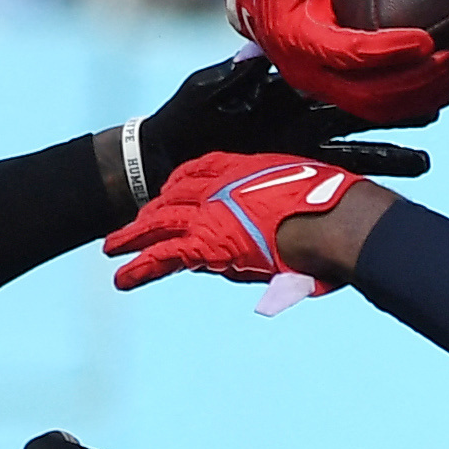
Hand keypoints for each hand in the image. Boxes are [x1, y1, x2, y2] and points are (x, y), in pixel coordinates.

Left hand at [103, 152, 365, 292]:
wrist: (334, 221)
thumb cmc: (336, 209)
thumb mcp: (311, 193)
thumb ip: (289, 209)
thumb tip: (290, 250)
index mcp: (245, 170)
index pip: (201, 172)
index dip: (182, 186)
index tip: (170, 195)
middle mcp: (222, 187)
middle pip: (174, 198)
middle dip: (151, 213)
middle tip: (131, 225)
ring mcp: (212, 213)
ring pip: (161, 224)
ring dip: (134, 237)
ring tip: (111, 249)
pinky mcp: (209, 243)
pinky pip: (165, 256)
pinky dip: (142, 268)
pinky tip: (123, 278)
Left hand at [133, 51, 433, 189]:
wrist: (168, 154)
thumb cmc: (186, 115)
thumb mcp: (207, 89)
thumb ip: (233, 76)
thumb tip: (257, 59)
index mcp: (288, 91)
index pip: (339, 78)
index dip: (374, 73)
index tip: (411, 65)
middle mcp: (303, 119)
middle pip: (361, 113)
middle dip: (399, 112)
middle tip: (442, 108)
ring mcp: (301, 150)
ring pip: (355, 151)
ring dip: (390, 156)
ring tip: (426, 163)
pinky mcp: (291, 176)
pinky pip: (330, 181)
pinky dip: (357, 186)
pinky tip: (382, 198)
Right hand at [226, 0, 448, 130]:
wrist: (259, 3)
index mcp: (301, 39)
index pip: (350, 54)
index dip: (389, 51)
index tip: (427, 39)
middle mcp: (310, 74)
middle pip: (369, 94)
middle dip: (414, 81)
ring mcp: (324, 90)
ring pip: (377, 109)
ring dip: (421, 97)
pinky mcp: (337, 95)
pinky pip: (379, 112)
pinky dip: (415, 105)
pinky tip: (447, 90)